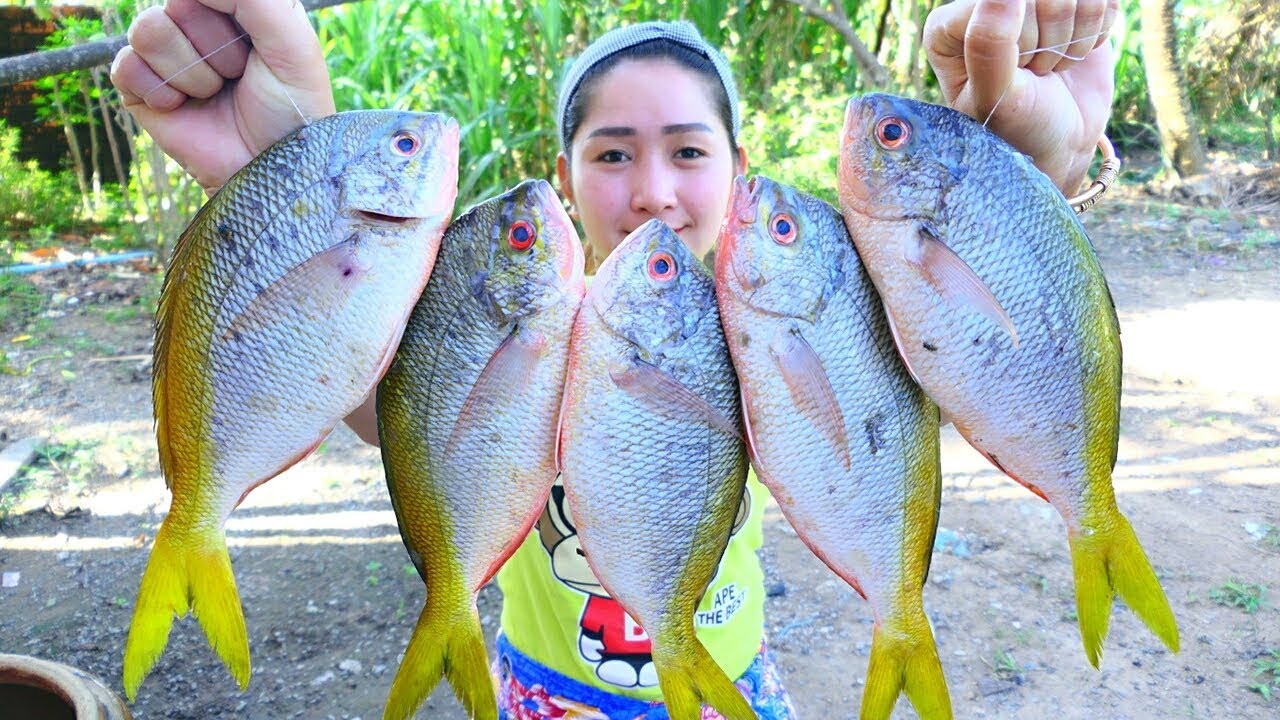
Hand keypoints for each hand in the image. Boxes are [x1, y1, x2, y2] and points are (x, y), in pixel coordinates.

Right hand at [110, 0, 335, 193]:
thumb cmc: (290, 107)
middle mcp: (199, 25)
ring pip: (147, 31)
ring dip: (191, 72)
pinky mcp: (140, 89)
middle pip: (176, 5)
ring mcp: (167, 57)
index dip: (227, 16)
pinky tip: (184, 108)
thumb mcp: (292, 42)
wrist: (270, 168)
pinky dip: (160, 91)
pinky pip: (125, 65)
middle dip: (214, 47)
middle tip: (239, 76)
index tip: (255, 47)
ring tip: (216, 94)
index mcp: (236, 8)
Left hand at [925, 0, 1117, 193]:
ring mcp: (1026, 2)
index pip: (1001, 2)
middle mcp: (982, 6)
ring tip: (1051, 66)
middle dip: (1050, 43)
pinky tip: (1074, 54)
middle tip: (1035, 74)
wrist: (1061, 142)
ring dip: (1074, 38)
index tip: (1016, 76)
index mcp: (947, 26)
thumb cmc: (1019, 128)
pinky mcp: (1067, 3)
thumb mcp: (996, 97)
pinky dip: (1097, 31)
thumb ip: (988, 44)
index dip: (1022, 43)